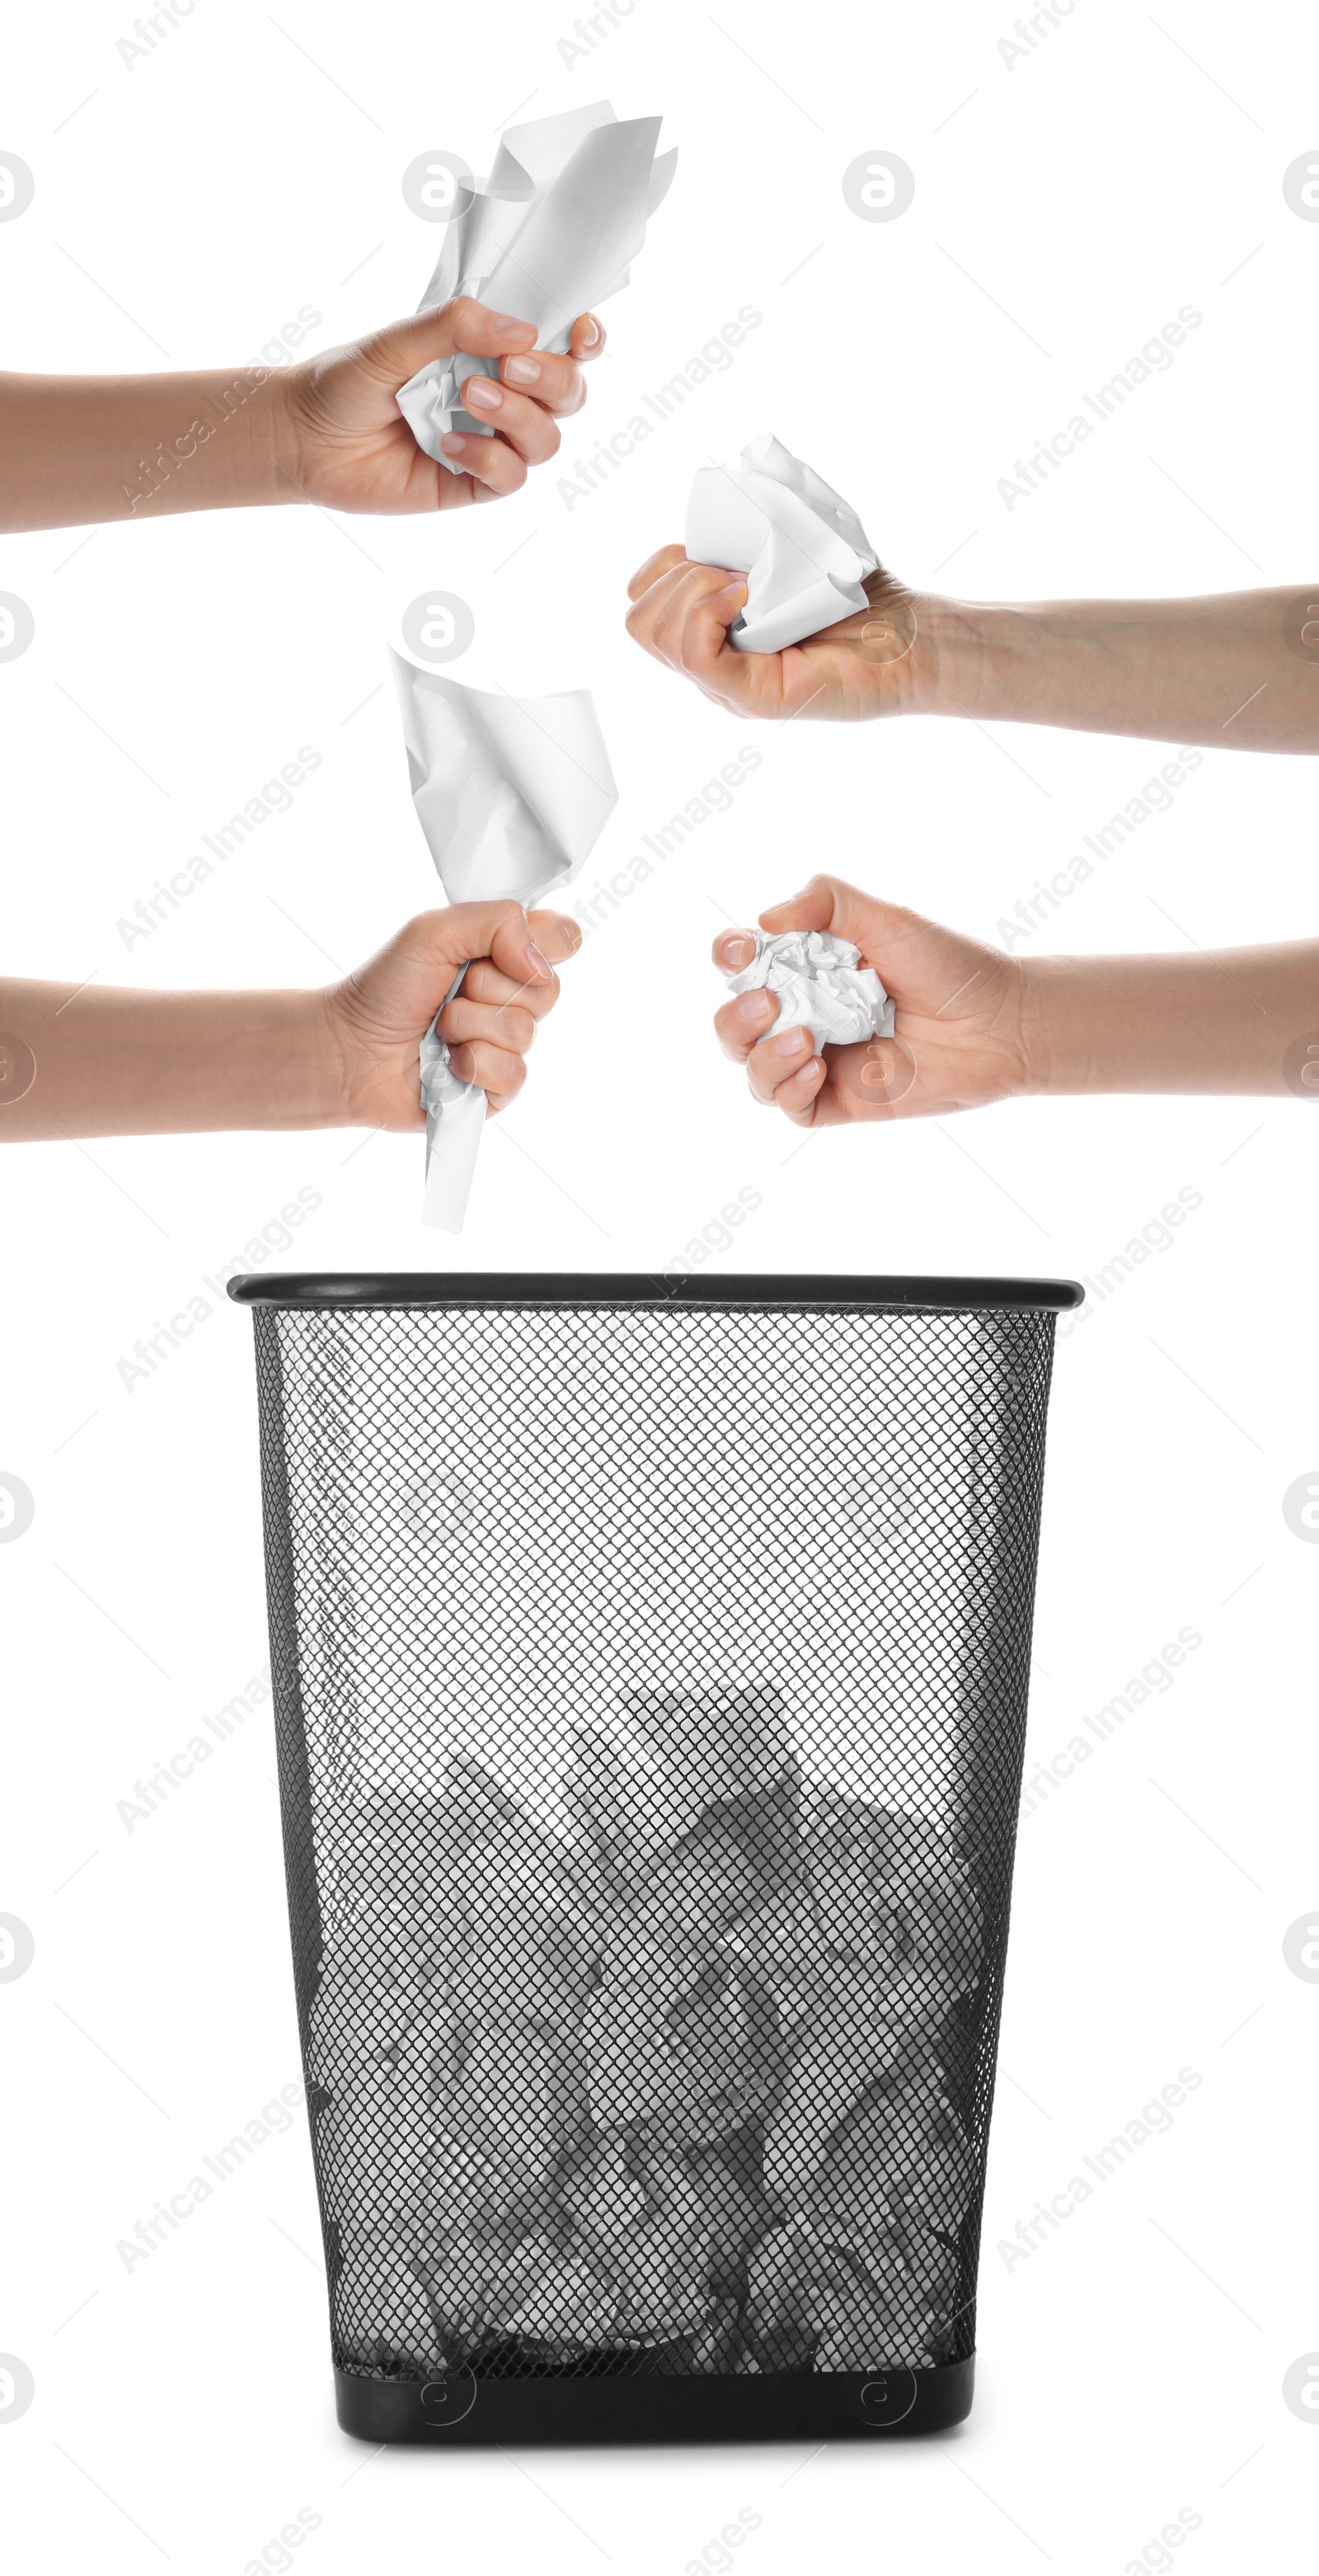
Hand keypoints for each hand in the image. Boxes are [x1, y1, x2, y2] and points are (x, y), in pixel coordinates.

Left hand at [283, 298, 604, 512]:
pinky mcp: (471, 485)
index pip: (559, 345)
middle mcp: (499, 396)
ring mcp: (489, 442)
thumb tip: (522, 332)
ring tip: (468, 397)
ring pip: (547, 438)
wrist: (304, 439)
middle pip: (568, 393)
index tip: (580, 333)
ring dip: (518, 416)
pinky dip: (490, 459)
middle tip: (510, 365)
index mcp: (489, 351)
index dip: (584, 340)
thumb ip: (455, 326)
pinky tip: (449, 446)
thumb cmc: (346, 382)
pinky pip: (511, 478)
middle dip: (552, 378)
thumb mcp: (397, 340)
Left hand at [322, 902, 580, 1127]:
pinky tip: (446, 1063)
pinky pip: (513, 1074)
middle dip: (489, 988)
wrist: (350, 1047)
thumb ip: (498, 922)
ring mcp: (507, 1045)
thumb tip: (538, 965)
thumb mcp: (435, 930)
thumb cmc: (386, 988)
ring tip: (437, 1029)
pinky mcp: (498, 1088)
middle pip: (549, 989)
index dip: (543, 944)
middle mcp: (513, 999)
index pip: (562, 939)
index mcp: (505, 955)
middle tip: (449, 992)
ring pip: (525, 1032)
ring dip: (469, 1026)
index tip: (502, 951)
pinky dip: (473, 1065)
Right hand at [626, 547, 927, 721]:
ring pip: (654, 633)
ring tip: (747, 583)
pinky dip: (710, 609)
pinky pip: (693, 652)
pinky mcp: (749, 698)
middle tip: (737, 570)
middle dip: (673, 575)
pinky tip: (749, 595)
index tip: (715, 548)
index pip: (641, 600)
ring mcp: (725, 686)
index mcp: (711, 633)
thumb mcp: (795, 546)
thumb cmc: (863, 595)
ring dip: (693, 587)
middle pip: (637, 620)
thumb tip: (737, 480)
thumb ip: (757, 526)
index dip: (664, 564)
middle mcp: (711, 665)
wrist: (913, 639)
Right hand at [711, 877, 1027, 1128]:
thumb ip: (826, 901)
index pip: (743, 964)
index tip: (741, 951)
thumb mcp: (887, 916)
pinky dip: (789, 1089)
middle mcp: (807, 1013)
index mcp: (808, 967)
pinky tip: (816, 1069)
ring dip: (762, 1056)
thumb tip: (763, 921)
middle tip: (770, 1004)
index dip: (729, 957)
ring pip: (753, 1070)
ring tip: (805, 1040)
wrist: (999, 1022)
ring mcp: (822, 1060)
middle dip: (736, 1016)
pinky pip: (789, 1108)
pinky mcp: (841, 1100)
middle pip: (734, 1024)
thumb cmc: (950, 965)